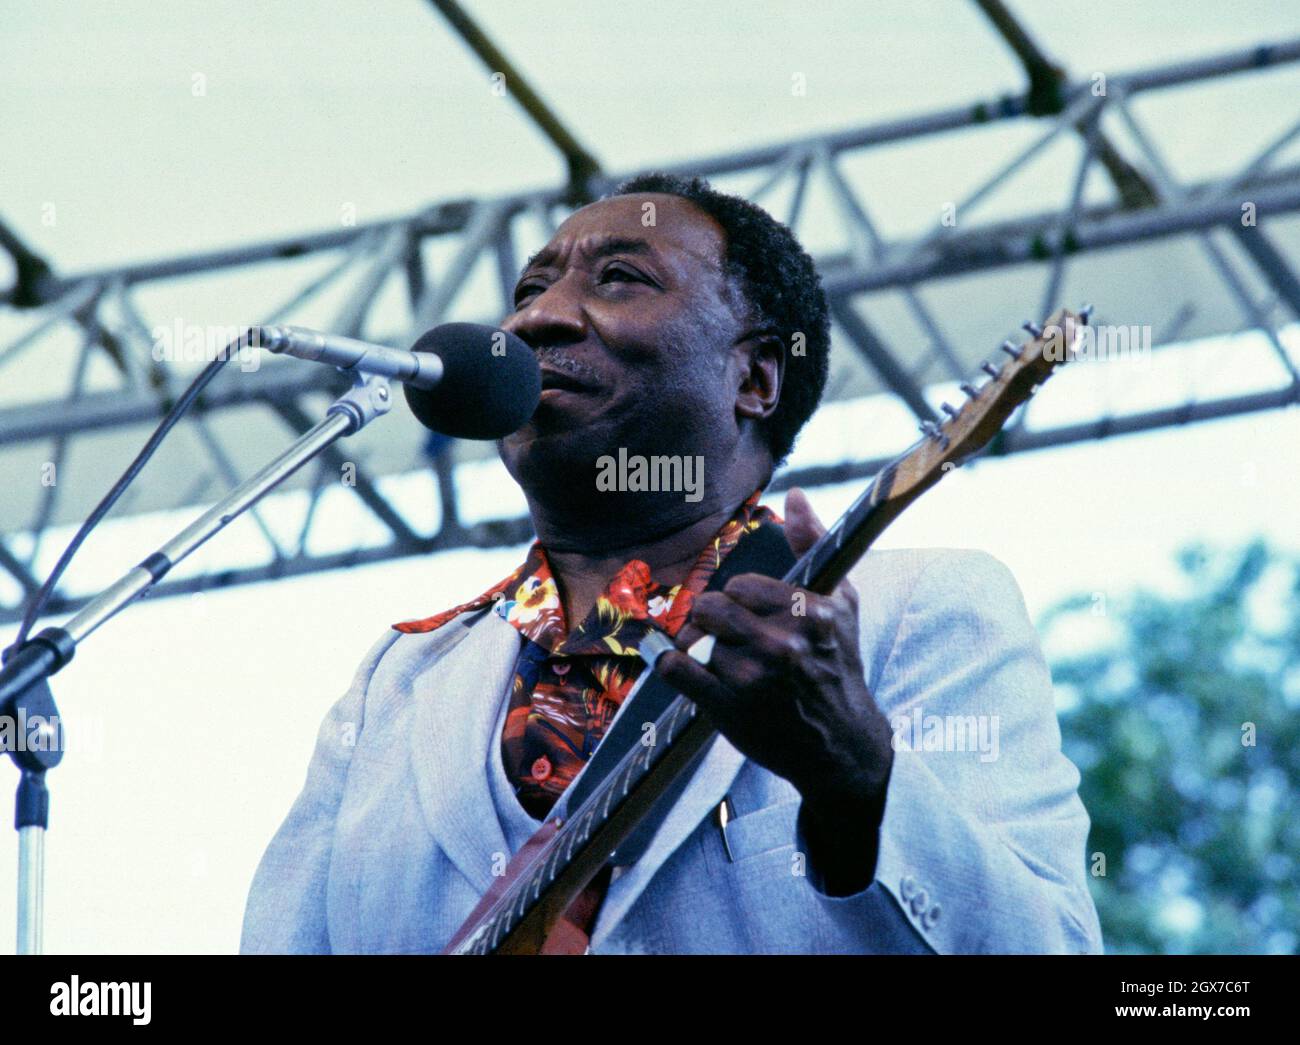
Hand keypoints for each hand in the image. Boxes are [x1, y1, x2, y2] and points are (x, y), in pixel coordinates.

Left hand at [655, 488, 893, 887]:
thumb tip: (793, 497)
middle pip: (712, 608)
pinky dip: (670, 664)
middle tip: (730, 636)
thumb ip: (813, 544)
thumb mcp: (840, 602)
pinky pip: (676, 668)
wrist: (842, 744)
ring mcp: (752, 678)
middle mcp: (783, 644)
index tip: (752, 614)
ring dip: (709, 651)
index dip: (741, 600)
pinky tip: (683, 666)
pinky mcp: (727, 708)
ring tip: (735, 668)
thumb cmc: (838, 665)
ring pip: (700, 640)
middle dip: (715, 621)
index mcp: (808, 613)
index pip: (741, 586)